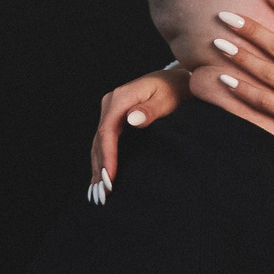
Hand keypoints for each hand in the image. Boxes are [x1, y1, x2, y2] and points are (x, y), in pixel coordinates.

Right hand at [90, 66, 186, 194]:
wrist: (176, 80)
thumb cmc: (175, 89)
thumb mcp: (167, 98)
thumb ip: (151, 110)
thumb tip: (132, 120)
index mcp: (121, 98)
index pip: (108, 131)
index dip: (108, 157)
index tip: (110, 178)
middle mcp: (111, 103)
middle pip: (99, 140)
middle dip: (100, 168)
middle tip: (102, 194)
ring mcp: (111, 110)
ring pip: (99, 143)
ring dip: (97, 167)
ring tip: (97, 192)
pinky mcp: (114, 117)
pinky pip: (104, 141)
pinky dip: (101, 160)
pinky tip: (99, 177)